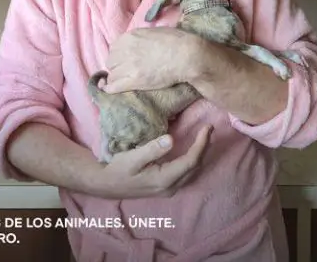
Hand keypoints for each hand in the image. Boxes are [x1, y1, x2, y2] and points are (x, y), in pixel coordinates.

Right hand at [92, 125, 212, 198]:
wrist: (107, 185)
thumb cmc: (119, 169)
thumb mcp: (132, 157)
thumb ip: (152, 149)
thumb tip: (171, 139)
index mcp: (164, 179)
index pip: (191, 161)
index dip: (201, 144)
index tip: (207, 128)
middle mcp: (171, 187)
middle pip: (196, 167)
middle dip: (204, 147)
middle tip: (208, 129)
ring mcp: (170, 189)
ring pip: (193, 171)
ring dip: (200, 154)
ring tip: (204, 137)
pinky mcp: (167, 187)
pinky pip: (187, 173)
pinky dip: (193, 160)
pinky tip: (193, 149)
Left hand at [104, 27, 200, 92]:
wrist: (185, 56)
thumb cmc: (175, 41)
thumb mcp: (153, 32)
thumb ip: (139, 37)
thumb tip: (136, 42)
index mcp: (129, 37)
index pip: (113, 48)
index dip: (118, 55)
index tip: (124, 60)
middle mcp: (125, 51)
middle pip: (110, 61)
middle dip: (117, 66)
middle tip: (126, 71)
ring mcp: (129, 66)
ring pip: (111, 75)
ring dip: (116, 78)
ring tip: (123, 80)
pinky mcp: (134, 81)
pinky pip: (113, 86)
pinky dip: (110, 89)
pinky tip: (110, 90)